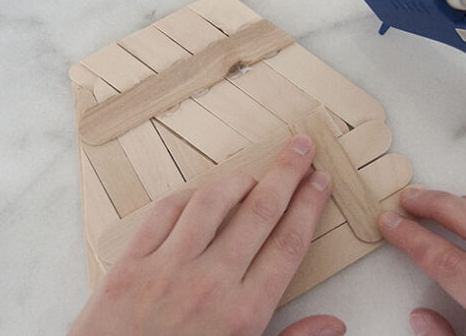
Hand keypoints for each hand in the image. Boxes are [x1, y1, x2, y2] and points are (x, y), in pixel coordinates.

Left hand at [70, 135, 345, 335]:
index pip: (289, 243)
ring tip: (252, 173)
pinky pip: (164, 213)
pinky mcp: (130, 265)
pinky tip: (199, 195)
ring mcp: (167, 269)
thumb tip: (335, 324)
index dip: (308, 206)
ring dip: (238, 179)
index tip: (320, 181)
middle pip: (259, 212)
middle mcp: (210, 283)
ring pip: (212, 202)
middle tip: (300, 146)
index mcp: (244, 313)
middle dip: (286, 174)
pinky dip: (187, 196)